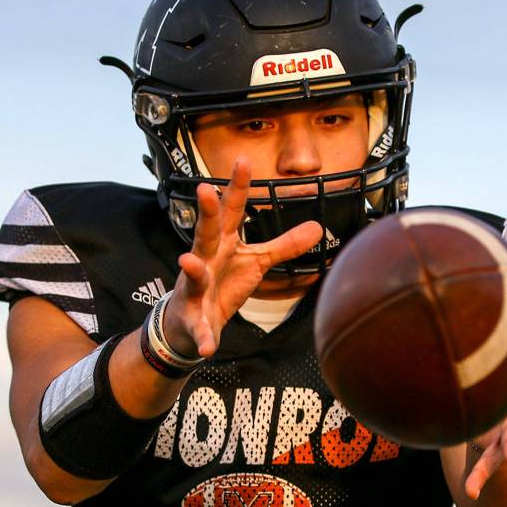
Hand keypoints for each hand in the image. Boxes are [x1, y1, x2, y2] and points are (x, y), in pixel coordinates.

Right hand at [163, 158, 322, 357]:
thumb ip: (284, 245)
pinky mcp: (193, 319)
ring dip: (191, 269)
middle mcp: (205, 260)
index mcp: (224, 244)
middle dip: (206, 212)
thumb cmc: (222, 284)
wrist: (188, 324)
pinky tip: (209, 345)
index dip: (238, 187)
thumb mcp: (256, 262)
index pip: (232, 211)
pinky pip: (199, 328)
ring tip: (187, 261)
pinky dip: (204, 336)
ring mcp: (195, 289)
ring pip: (193, 275)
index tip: (242, 160)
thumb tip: (318, 227)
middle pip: (207, 233)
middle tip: (206, 189)